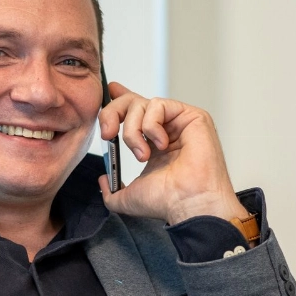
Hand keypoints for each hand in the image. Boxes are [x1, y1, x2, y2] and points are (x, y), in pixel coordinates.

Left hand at [97, 82, 247, 224]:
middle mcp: (165, 130)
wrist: (187, 203)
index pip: (134, 113)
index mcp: (152, 144)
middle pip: (132, 102)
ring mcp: (179, 122)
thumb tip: (104, 179)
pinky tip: (161, 145)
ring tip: (143, 155)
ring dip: (133, 131)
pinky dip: (152, 125)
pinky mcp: (192, 116)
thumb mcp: (126, 199)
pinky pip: (159, 105)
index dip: (120, 100)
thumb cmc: (166, 201)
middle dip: (112, 113)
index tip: (110, 91)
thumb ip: (110, 191)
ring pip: (142, 104)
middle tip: (107, 135)